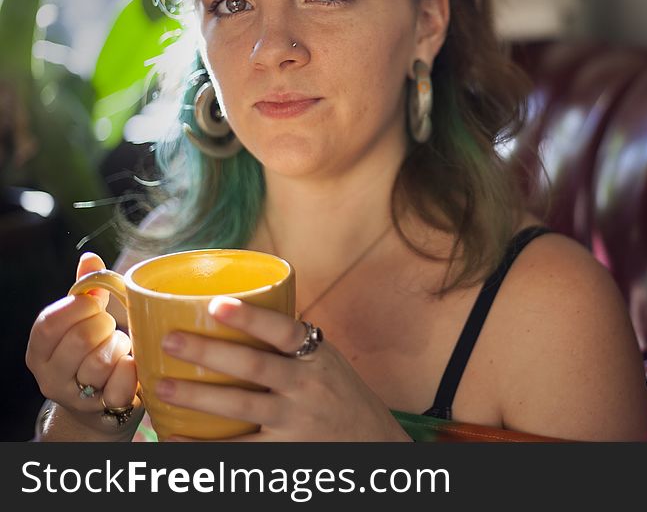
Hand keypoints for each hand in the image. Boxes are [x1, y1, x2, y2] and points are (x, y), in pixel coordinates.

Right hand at [26, 253, 140, 431]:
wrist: (103, 402)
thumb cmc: (94, 351)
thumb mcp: (83, 321)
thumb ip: (86, 291)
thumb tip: (90, 258)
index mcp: (40, 349)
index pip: (49, 323)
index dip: (78, 307)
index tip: (95, 303)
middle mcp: (50, 376)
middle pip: (79, 339)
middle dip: (104, 325)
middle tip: (111, 327)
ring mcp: (75, 396)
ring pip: (100, 362)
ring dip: (119, 346)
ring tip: (121, 345)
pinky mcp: (103, 409)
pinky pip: (119, 386)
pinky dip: (131, 370)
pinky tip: (133, 362)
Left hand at [155, 297, 410, 440]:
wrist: (374, 444)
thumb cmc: (343, 396)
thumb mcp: (328, 362)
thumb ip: (293, 345)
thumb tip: (243, 313)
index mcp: (317, 358)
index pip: (283, 331)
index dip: (250, 317)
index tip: (216, 303)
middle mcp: (306, 388)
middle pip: (253, 367)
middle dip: (208, 352)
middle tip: (170, 341)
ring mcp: (294, 423)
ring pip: (238, 408)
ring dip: (196, 395)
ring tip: (161, 386)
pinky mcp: (283, 454)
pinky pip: (236, 450)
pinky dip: (202, 445)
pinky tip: (175, 436)